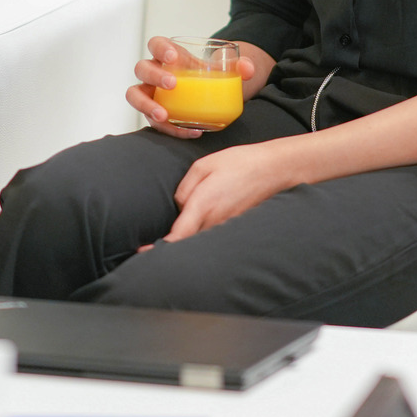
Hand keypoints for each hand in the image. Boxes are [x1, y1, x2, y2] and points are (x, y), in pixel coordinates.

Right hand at [125, 36, 259, 139]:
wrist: (207, 94)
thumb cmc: (208, 76)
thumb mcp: (224, 68)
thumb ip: (239, 66)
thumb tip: (248, 69)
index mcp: (169, 55)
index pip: (156, 44)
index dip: (160, 48)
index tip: (171, 56)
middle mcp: (155, 72)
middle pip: (142, 68)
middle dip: (154, 76)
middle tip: (172, 85)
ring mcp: (151, 93)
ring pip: (135, 95)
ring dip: (146, 105)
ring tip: (163, 115)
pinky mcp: (154, 113)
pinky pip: (153, 121)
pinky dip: (169, 128)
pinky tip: (188, 131)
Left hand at [163, 140, 299, 241]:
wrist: (273, 169)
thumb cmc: (240, 163)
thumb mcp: (204, 166)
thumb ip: (184, 188)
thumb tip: (179, 205)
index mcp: (203, 205)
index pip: (177, 237)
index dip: (158, 249)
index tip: (143, 252)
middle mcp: (214, 221)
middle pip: (186, 244)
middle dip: (170, 246)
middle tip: (151, 248)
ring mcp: (226, 226)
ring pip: (199, 240)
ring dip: (186, 240)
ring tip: (173, 237)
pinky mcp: (234, 226)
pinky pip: (212, 234)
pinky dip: (202, 234)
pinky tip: (199, 226)